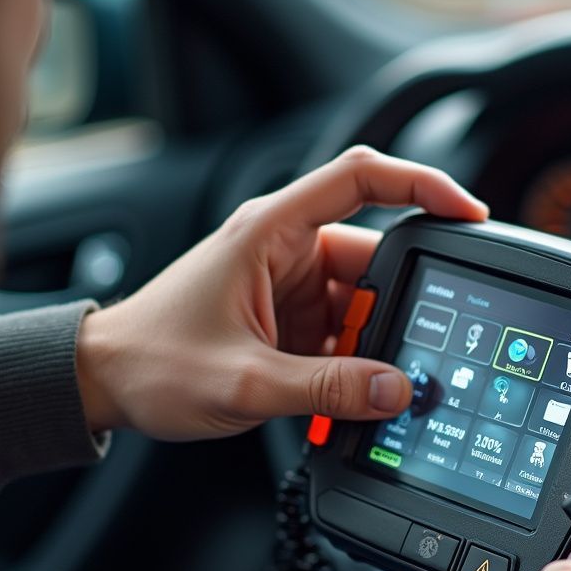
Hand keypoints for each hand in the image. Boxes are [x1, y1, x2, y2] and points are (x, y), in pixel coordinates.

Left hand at [75, 146, 487, 439]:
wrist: (103, 382)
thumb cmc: (152, 360)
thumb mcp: (244, 381)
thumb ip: (326, 388)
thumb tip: (395, 390)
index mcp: (271, 231)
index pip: (361, 177)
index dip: (423, 184)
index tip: (468, 213)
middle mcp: (285, 249)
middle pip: (374, 257)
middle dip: (400, 305)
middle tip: (415, 349)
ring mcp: (289, 285)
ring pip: (362, 302)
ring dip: (374, 342)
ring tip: (371, 386)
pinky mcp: (289, 319)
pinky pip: (343, 331)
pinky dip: (354, 361)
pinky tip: (351, 393)